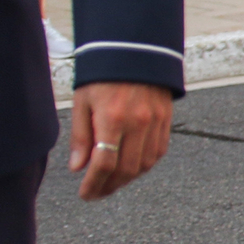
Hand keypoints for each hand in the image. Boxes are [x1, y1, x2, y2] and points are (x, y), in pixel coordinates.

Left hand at [69, 81, 174, 199]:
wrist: (135, 49)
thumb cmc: (103, 74)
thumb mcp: (83, 101)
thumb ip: (80, 136)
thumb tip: (78, 168)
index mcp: (112, 117)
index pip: (104, 164)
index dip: (93, 184)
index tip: (85, 194)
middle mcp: (137, 122)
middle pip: (126, 170)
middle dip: (109, 187)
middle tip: (96, 192)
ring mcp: (155, 122)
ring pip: (144, 165)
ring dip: (127, 179)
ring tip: (111, 182)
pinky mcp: (166, 120)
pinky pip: (157, 152)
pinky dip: (143, 166)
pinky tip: (130, 167)